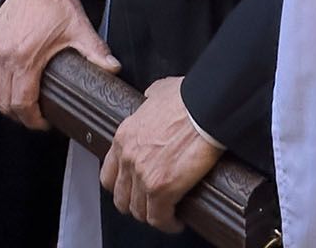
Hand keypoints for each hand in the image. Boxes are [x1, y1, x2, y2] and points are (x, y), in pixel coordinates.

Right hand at [0, 0, 119, 130]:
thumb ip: (96, 53)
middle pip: (4, 101)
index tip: (43, 123)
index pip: (21, 102)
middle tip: (35, 116)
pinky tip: (10, 85)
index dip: (31, 120)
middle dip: (20, 115)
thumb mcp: (80, 30)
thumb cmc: (58, 4)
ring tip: (23, 103)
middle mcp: (4, 55)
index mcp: (25, 57)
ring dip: (6, 101)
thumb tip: (113, 69)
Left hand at [101, 77, 222, 232]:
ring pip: (138, 211)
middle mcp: (129, 158)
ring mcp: (143, 175)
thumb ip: (151, 98)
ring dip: (152, 215)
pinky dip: (167, 223)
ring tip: (166, 214)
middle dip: (136, 204)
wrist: (206, 109)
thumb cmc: (189, 99)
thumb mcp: (160, 91)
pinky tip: (176, 221)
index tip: (133, 189)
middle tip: (151, 204)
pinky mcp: (161, 189)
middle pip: (121, 198)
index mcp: (125, 137)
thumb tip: (153, 96)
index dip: (122, 186)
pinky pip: (159, 218)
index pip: (109, 175)